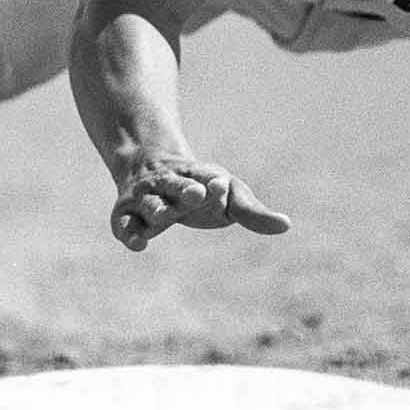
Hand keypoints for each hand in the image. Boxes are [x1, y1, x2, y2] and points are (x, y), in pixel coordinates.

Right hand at [109, 155, 290, 251]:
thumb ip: (252, 213)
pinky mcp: (126, 214)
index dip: (214, 186)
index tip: (221, 185)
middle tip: (198, 193)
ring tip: (163, 216)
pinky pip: (123, 224)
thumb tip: (286, 225)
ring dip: (158, 208)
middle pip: (177, 186)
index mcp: (198, 177)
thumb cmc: (200, 187)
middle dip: (186, 190)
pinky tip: (137, 245)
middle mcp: (170, 184)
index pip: (207, 179)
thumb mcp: (229, 195)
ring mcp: (147, 198)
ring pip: (151, 204)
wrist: (150, 164)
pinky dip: (128, 233)